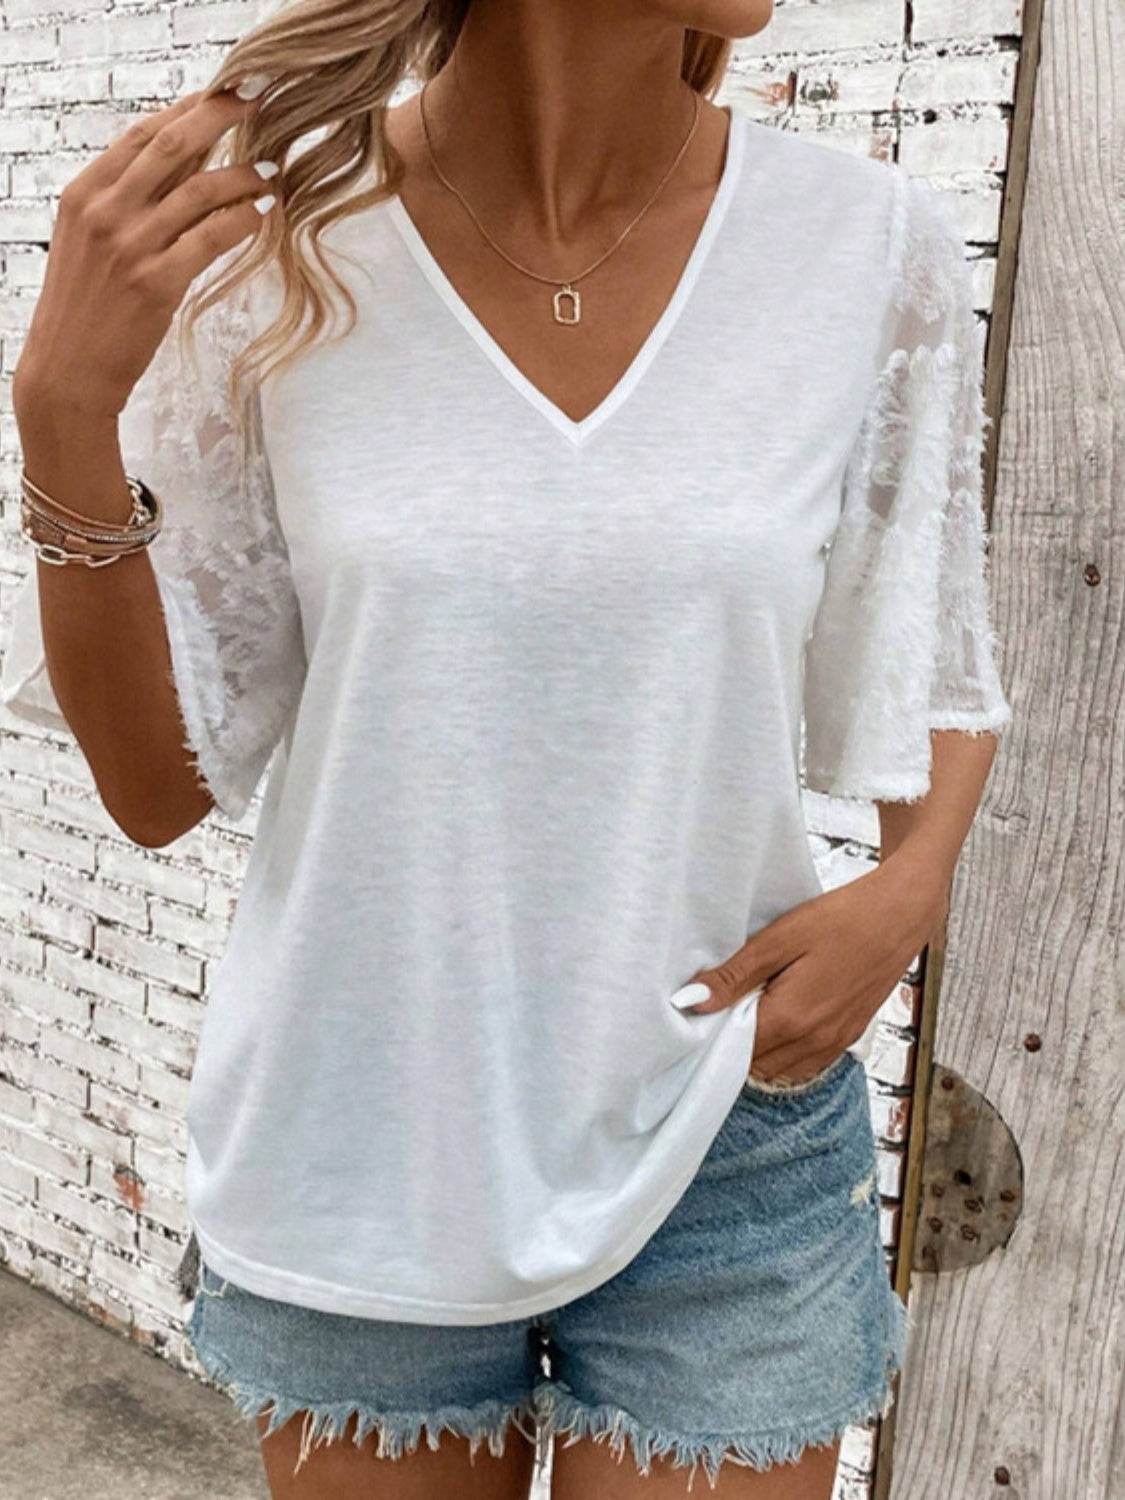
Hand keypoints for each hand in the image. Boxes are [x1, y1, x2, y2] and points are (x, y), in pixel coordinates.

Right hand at [13, 85, 273, 427]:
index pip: (142, 134)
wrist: (69, 370)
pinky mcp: (157, 282)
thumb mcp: (89, 242)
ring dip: (245, 175)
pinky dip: (245, 219)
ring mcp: (131, 245)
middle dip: (220, 114)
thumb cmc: (85, 309)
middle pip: (173, 144)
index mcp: (85, 193)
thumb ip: (126, 203)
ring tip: (272, 171)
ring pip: (202, 189)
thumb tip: (181, 168)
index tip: (222, 93)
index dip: (187, 108)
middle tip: (259, 99)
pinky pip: (213, 237)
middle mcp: (105, 211)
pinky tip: (265, 213)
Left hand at [675, 854, 949, 1083]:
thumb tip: (691, 1001)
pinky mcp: (849, 1037)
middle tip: (729, 1003)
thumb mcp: (780, 938)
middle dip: (734, 1042)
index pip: (733, 1052)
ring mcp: (834, 1043)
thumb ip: (735, 975)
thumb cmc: (841, 919)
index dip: (712, 1035)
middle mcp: (813, 1042)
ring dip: (761, 1048)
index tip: (702, 1012)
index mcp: (791, 1019)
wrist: (900, 915)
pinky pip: (806, 1062)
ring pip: (780, 1068)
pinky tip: (782, 1013)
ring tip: (755, 1005)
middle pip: (754, 1065)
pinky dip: (787, 1049)